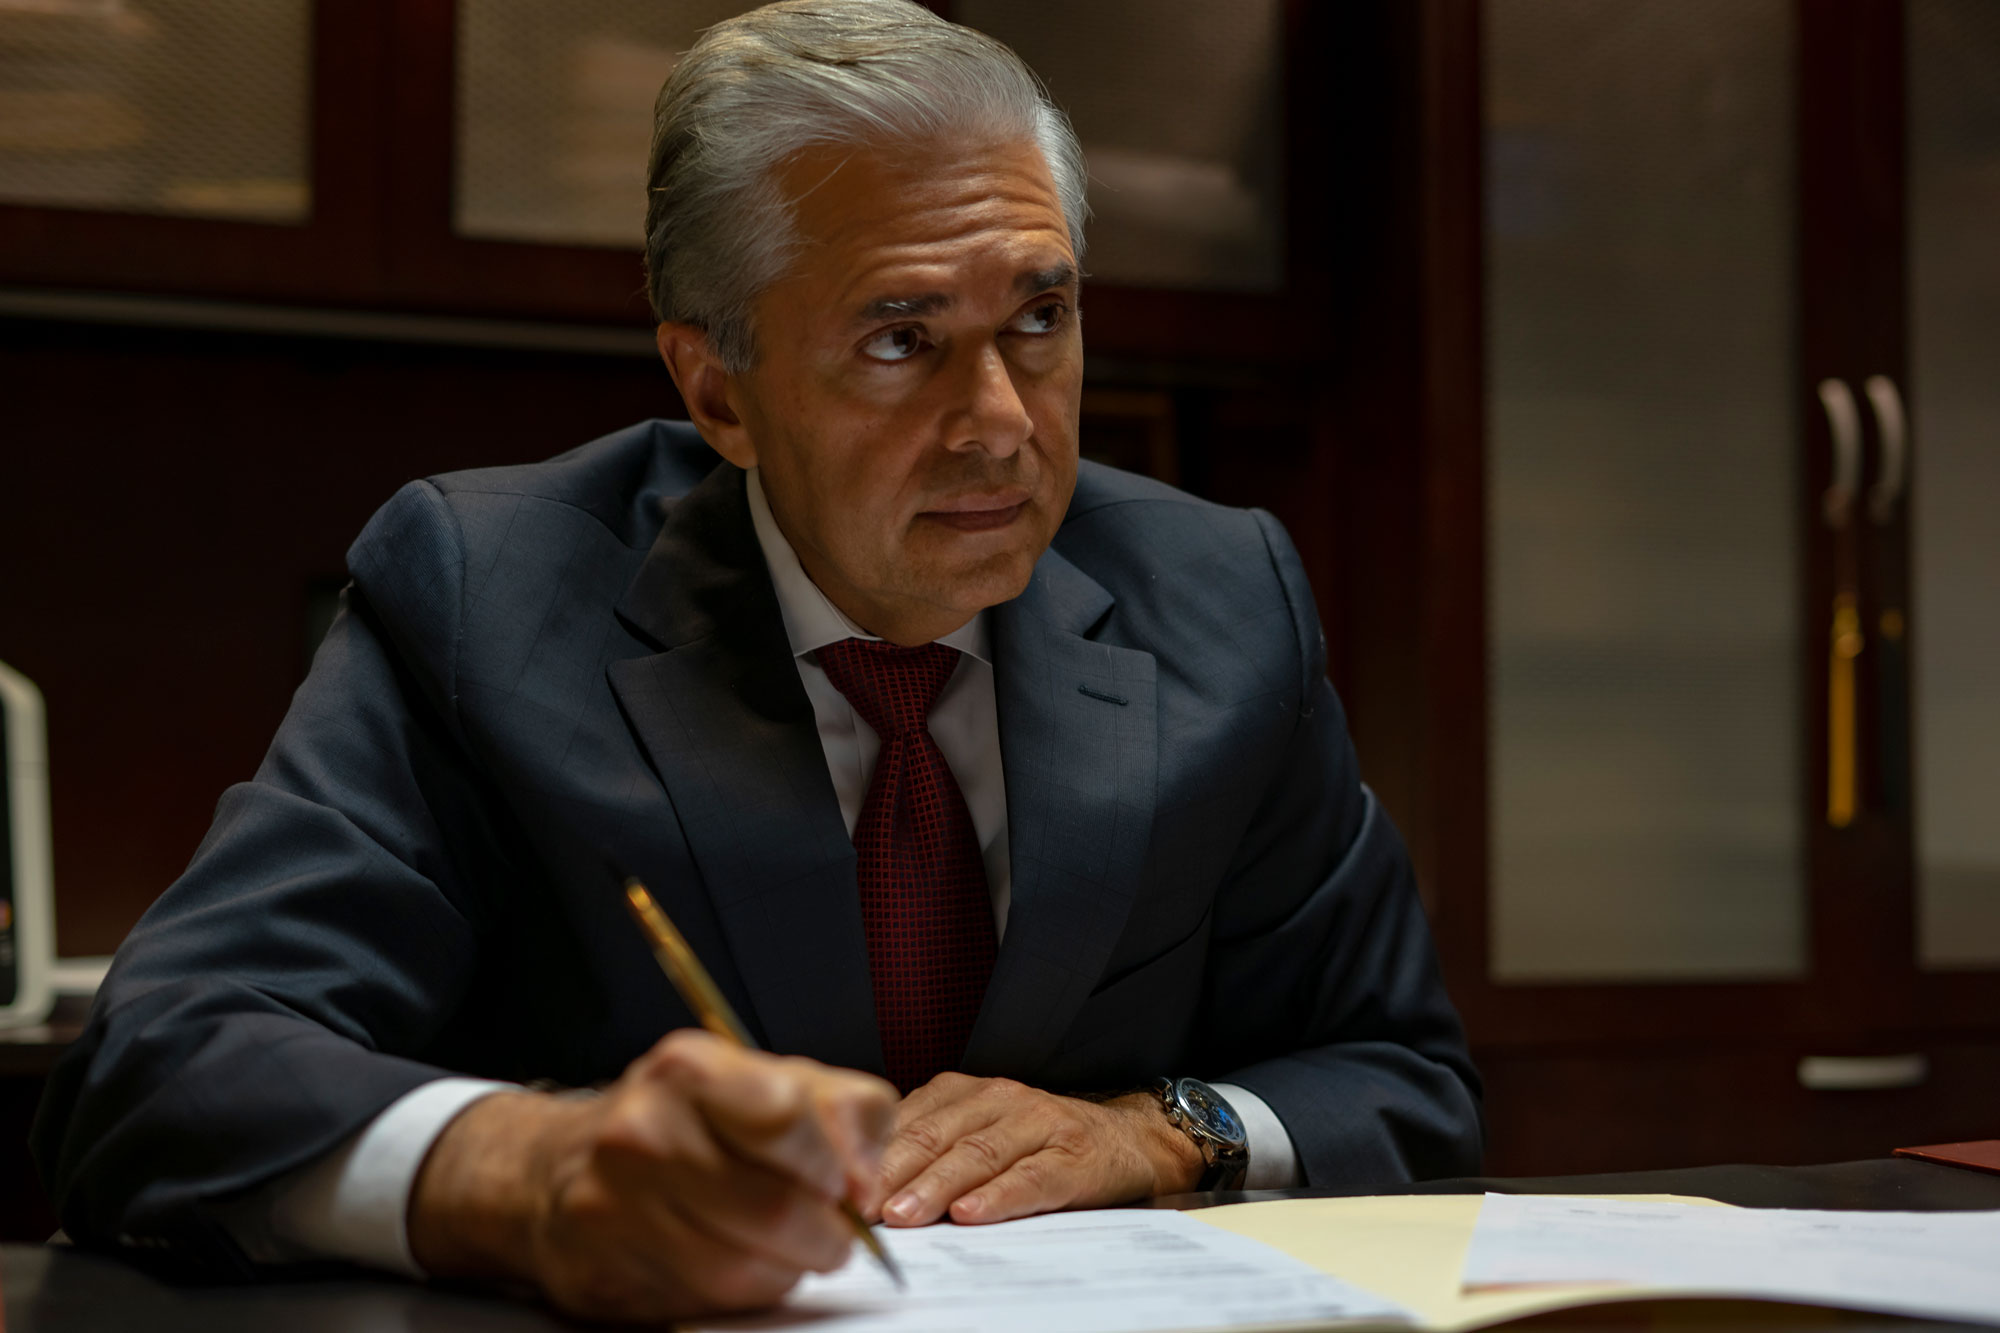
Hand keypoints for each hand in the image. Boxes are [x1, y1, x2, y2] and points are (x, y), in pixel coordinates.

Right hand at [407, 1030, 896, 1323]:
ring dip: (785, 1269)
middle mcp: (642, 1129)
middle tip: (832, 1233)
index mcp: (690, 1068)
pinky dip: (740, 1293)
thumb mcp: (770, 1082)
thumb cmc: (685, 1124)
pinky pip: (705, 1302)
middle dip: (825, 1235)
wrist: (559, 1169)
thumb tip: (867, 1179)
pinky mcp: (601, 1272)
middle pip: (777, 1208)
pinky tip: (733, 1262)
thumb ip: (843, 1111)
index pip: (786, 1114)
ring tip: (782, 1247)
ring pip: (746, 1269)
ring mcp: (614, 1204)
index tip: (844, 1181)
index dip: (833, 1161)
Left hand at [872, 1074, 1204, 1226]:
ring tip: (903, 1215)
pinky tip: (972, 1213)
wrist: (1126, 1139)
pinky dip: (999, 1196)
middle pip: (935, 1137)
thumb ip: (929, 1152)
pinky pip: (1031, 1177)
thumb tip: (861, 1192)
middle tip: (858, 1207)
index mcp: (964, 1093)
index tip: (835, 1189)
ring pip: (977, 1155)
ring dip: (936, 1187)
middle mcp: (998, 1099)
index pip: (905, 1123)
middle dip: (891, 1174)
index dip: (866, 1156)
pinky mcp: (1073, 1156)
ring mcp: (1038, 1124)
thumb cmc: (1039, 1144)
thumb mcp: (979, 1134)